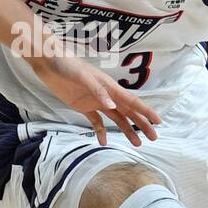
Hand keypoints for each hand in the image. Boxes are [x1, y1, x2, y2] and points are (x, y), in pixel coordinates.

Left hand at [29, 50, 160, 146]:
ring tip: (137, 143)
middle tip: (153, 137)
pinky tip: (104, 141)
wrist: (50, 63)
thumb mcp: (83, 76)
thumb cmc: (67, 65)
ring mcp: (96, 101)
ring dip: (126, 130)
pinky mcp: (83, 106)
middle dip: (141, 124)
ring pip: (116, 118)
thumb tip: (113, 107)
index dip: (145, 111)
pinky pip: (96, 121)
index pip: (132, 101)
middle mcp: (106, 95)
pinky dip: (101, 130)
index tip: (158, 121)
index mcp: (110, 86)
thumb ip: (98, 91)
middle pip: (128, 112)